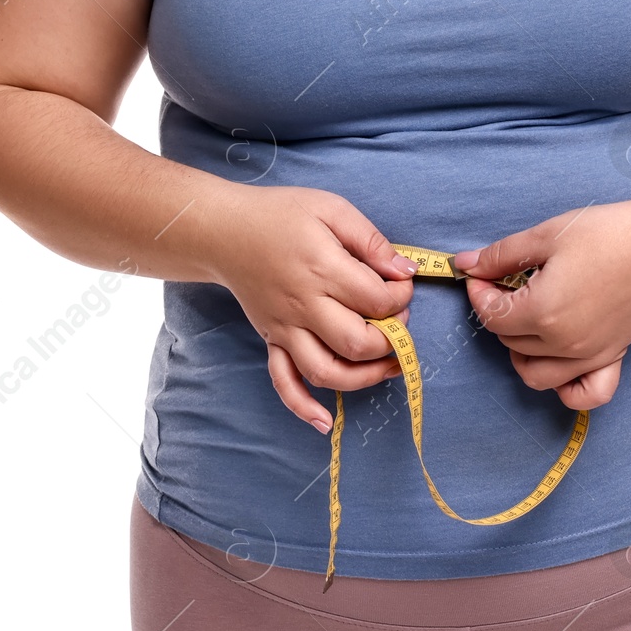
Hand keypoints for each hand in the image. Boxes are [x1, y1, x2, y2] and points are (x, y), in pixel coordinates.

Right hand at [201, 185, 417, 433]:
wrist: (225, 230)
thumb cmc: (281, 214)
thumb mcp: (332, 209)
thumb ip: (371, 241)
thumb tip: (406, 271)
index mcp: (323, 269)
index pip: (376, 300)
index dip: (401, 296)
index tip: (403, 285)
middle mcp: (304, 306)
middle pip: (356, 343)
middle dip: (391, 340)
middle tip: (398, 322)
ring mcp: (285, 328)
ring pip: (326, 372)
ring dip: (364, 378)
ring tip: (388, 367)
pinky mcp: (271, 339)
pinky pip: (284, 382)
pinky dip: (304, 407)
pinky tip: (325, 421)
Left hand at [453, 196, 630, 409]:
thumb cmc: (605, 232)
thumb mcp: (546, 235)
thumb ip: (502, 255)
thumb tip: (466, 264)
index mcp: (543, 311)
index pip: (492, 316)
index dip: (479, 293)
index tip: (482, 274)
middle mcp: (565, 344)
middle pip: (510, 342)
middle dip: (499, 314)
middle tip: (506, 283)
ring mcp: (590, 356)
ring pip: (536, 374)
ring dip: (520, 351)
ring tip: (527, 318)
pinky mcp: (612, 358)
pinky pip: (583, 394)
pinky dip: (566, 388)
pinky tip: (559, 360)